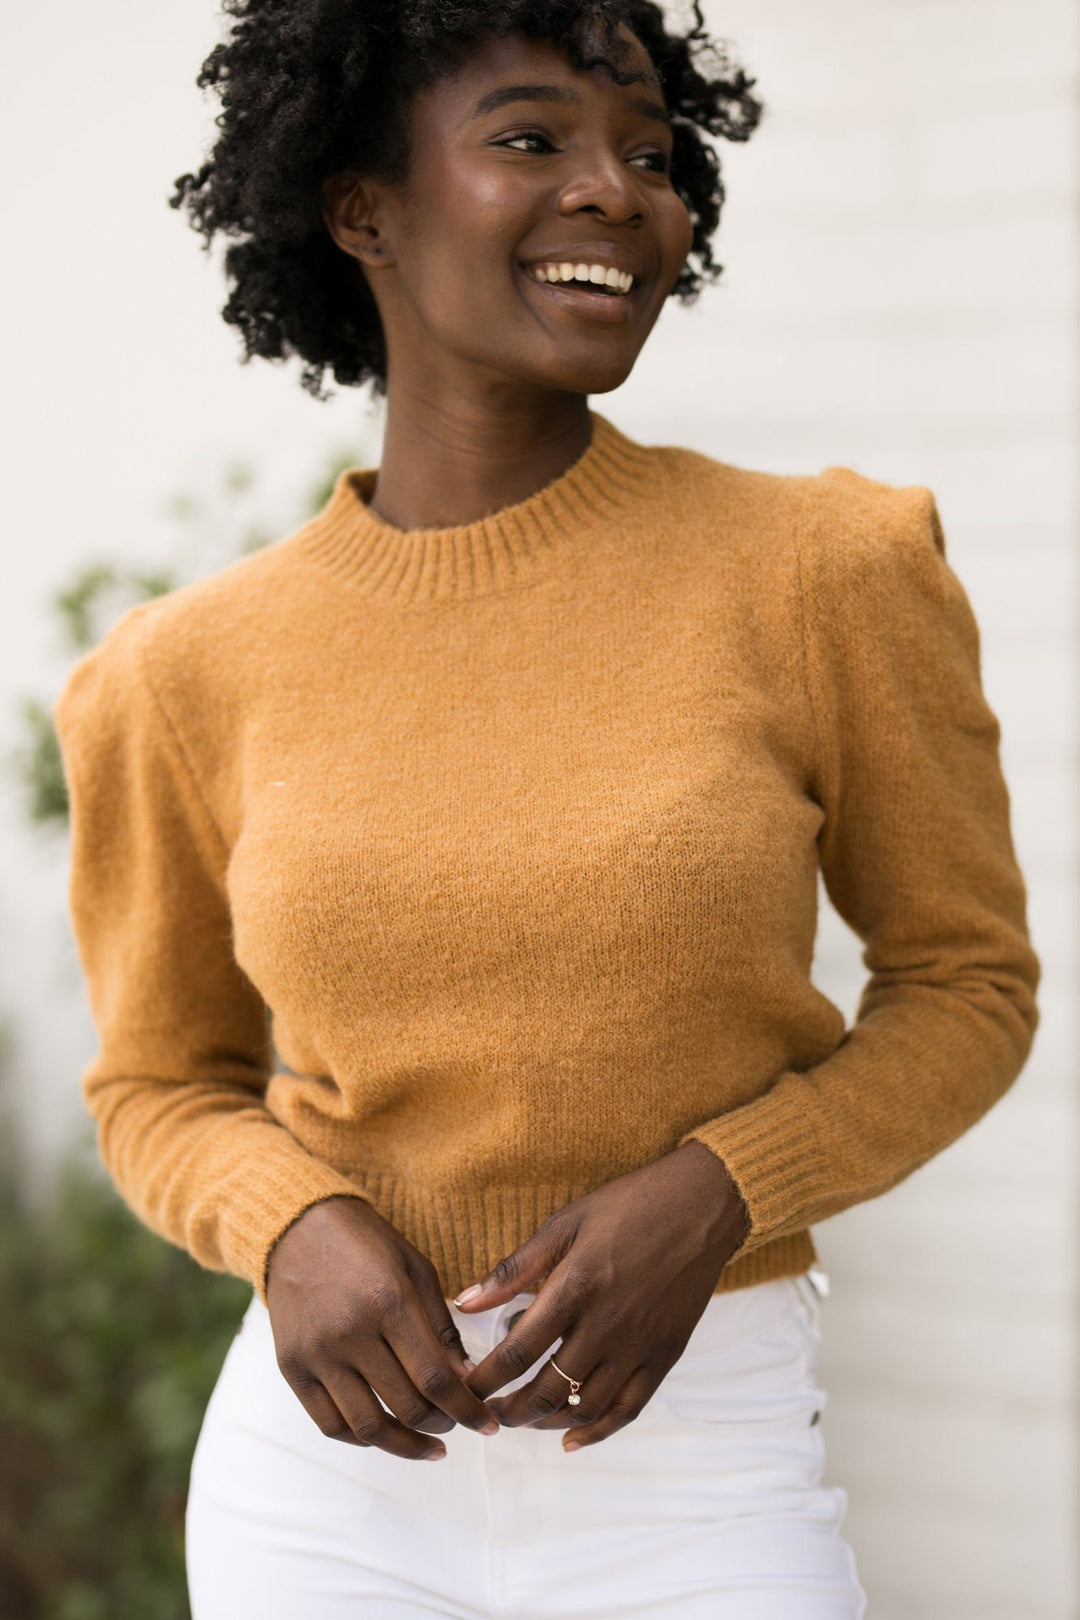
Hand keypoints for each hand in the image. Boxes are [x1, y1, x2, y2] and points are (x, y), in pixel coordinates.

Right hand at [265, 1194, 501, 1461]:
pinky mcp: (292, 1367)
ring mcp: (317, 1354)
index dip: (466, 1410)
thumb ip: (441, 1327)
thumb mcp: (416, 1270)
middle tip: (459, 1424)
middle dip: (443, 1425)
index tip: (486, 1423)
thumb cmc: (366, 1244)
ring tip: (430, 1446)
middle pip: (406, 1407)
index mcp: (389, 1302)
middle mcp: (351, 1332)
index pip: (436, 1379)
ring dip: (406, 1446)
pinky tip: (385, 1436)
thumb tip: (466, 1381)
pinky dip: (361, 1440)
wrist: (298, 1226)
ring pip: (368, 1427)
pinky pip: (329, 1424)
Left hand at [455, 1142, 750, 1450]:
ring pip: (585, 1407)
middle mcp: (607, 1325)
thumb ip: (514, 1269)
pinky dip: (597, 1431)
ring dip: (546, 1423)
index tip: (464, 1388)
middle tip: (487, 1412)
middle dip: (509, 1410)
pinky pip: (629, 1410)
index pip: (517, 1352)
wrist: (701, 1205)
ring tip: (524, 1418)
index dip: (484, 1379)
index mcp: (575, 1288)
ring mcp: (639, 1345)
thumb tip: (463, 1303)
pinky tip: (571, 1438)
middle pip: (547, 1390)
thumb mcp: (564, 1225)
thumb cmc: (627, 1207)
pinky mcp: (665, 1355)